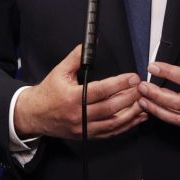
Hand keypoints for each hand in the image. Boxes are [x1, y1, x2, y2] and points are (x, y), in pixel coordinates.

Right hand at [14, 44, 146, 139]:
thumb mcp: (60, 70)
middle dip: (130, 97)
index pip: (101, 90)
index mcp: (72, 97)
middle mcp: (79, 115)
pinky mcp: (86, 136)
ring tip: (144, 102)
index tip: (133, 77)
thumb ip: (76, 57)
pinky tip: (136, 118)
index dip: (119, 84)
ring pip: (112, 123)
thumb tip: (92, 43)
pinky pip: (109, 133)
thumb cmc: (48, 92)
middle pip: (110, 108)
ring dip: (131, 114)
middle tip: (143, 88)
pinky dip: (125, 126)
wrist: (35, 114)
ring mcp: (83, 128)